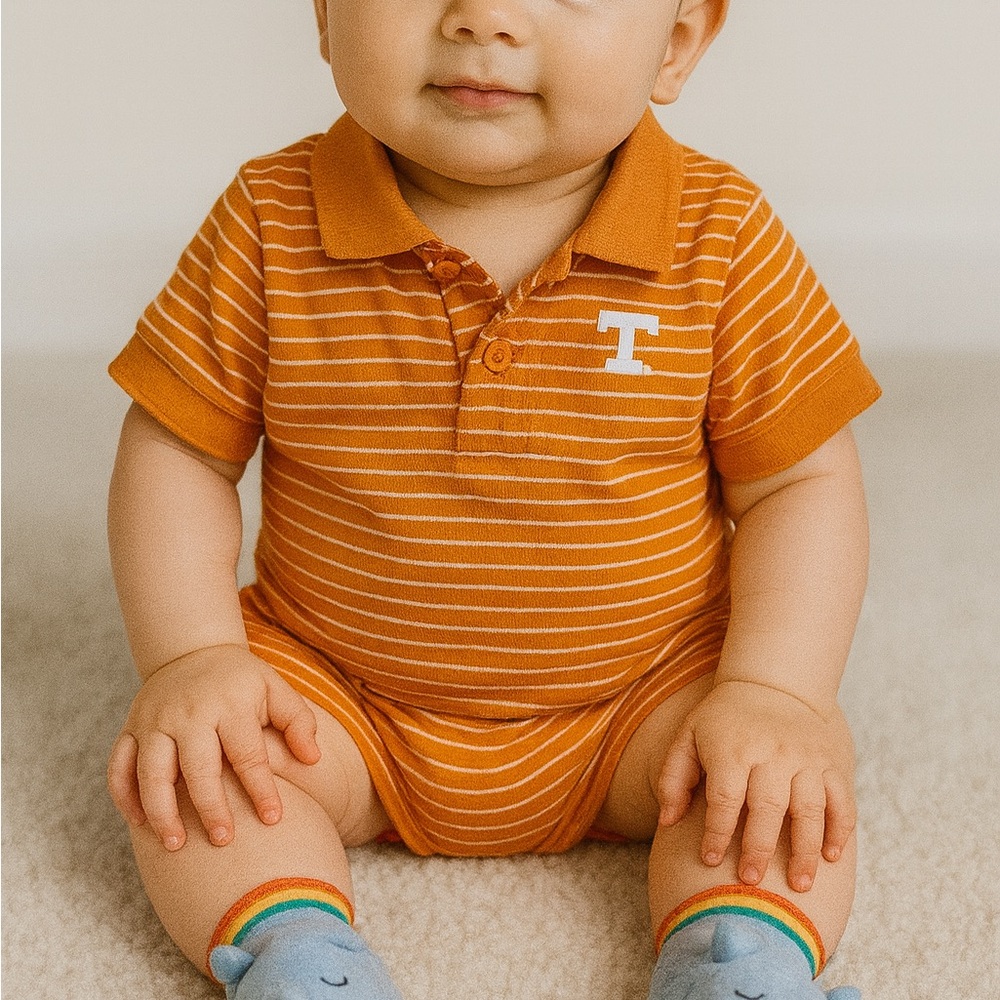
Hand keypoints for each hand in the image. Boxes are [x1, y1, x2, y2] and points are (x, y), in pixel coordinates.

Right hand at [107, 645, 320, 850]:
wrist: (192, 650)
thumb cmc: (241, 681)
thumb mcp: (275, 689)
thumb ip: (298, 721)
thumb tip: (313, 759)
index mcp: (229, 705)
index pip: (247, 754)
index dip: (261, 789)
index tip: (273, 819)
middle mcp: (188, 713)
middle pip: (197, 768)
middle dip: (210, 807)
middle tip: (223, 841)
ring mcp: (154, 720)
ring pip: (150, 772)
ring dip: (161, 811)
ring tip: (175, 844)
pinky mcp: (130, 728)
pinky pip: (119, 766)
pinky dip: (124, 796)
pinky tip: (140, 824)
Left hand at [656, 680, 855, 891]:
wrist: (772, 683)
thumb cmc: (723, 719)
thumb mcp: (688, 736)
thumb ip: (674, 777)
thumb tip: (666, 822)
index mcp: (734, 749)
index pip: (725, 799)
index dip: (717, 833)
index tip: (711, 860)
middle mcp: (773, 753)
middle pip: (768, 807)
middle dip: (759, 848)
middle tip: (751, 881)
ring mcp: (806, 758)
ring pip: (810, 809)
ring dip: (806, 849)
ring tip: (799, 883)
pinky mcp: (832, 761)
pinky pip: (841, 800)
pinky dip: (839, 830)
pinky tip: (830, 856)